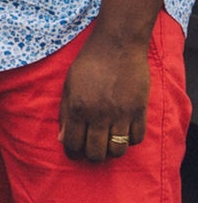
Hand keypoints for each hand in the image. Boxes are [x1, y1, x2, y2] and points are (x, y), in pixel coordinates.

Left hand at [60, 31, 150, 162]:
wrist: (117, 46)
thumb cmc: (88, 65)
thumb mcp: (69, 86)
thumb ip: (65, 114)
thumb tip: (63, 139)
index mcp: (78, 108)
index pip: (73, 144)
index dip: (72, 152)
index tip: (75, 152)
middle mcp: (99, 115)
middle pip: (96, 153)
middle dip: (92, 156)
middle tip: (92, 150)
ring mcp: (121, 114)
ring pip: (117, 150)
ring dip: (111, 151)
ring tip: (108, 144)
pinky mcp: (139, 110)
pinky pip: (136, 138)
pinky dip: (129, 141)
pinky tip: (123, 134)